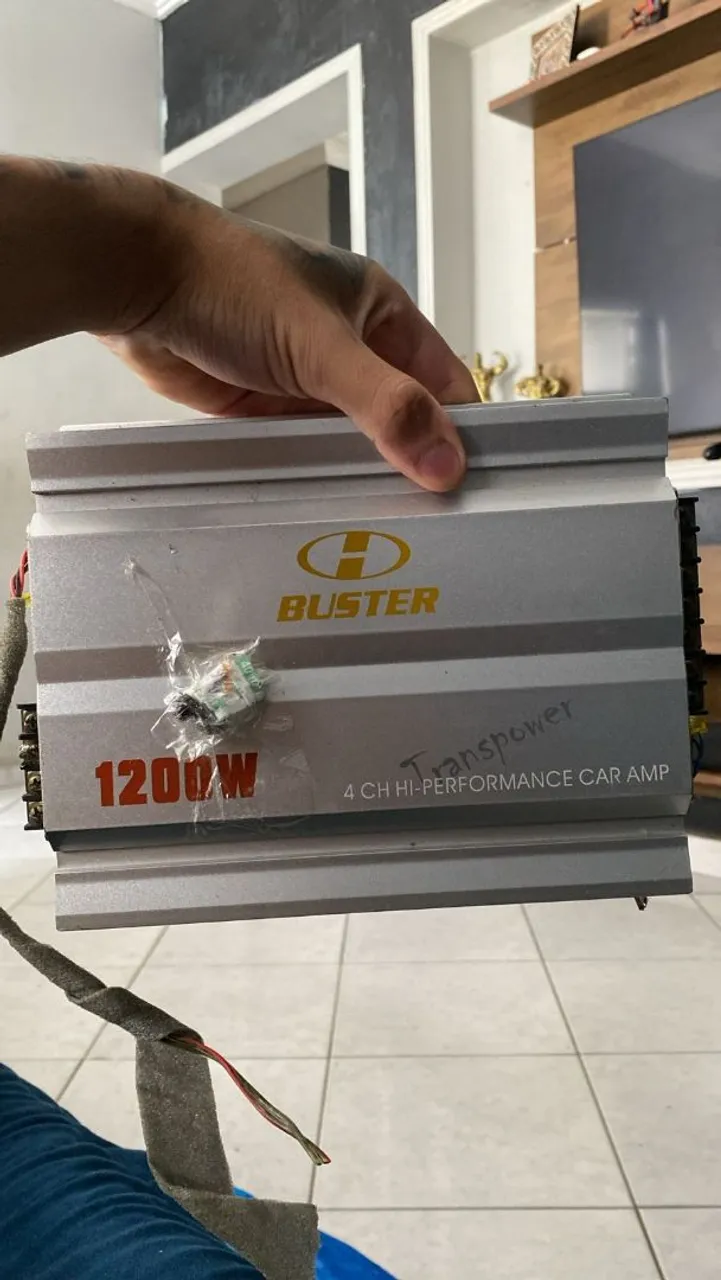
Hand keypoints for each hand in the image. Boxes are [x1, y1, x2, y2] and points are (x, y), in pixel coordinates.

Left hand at [100, 195, 476, 490]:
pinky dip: (313, 473)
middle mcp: (347, 345)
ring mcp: (304, 378)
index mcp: (379, 313)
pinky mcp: (263, 407)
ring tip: (383, 525)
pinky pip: (302, 449)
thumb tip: (447, 462)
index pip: (442, 380)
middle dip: (410, 459)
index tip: (471, 482)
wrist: (139, 278)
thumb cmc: (233, 283)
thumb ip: (387, 406)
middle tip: (430, 520)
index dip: (460, 429)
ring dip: (358, 472)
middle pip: (398, 416)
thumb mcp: (323, 348)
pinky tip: (327, 506)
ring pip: (349, 438)